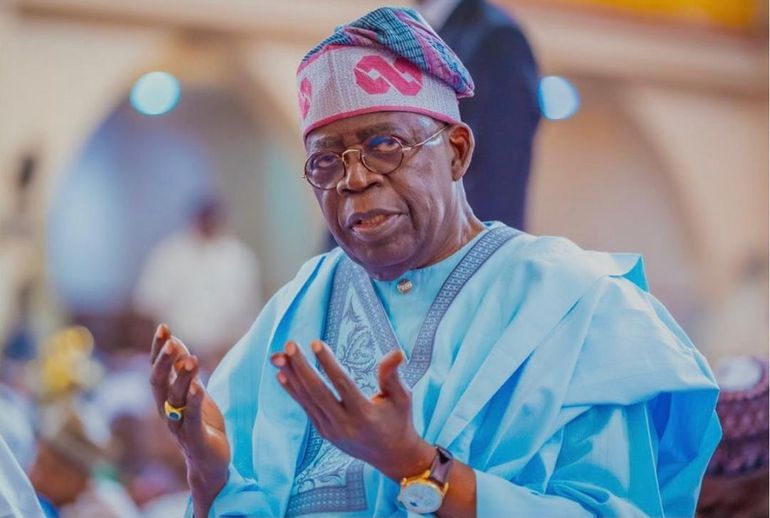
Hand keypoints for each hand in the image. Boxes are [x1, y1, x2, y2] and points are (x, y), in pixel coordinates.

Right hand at [149, 324, 229, 516]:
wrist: (210, 462)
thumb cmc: (200, 424)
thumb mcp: (193, 392)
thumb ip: (183, 371)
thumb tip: (175, 342)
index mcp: (167, 398)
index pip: (158, 369)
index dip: (158, 349)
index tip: (163, 328)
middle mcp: (168, 411)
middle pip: (160, 383)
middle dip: (163, 362)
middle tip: (171, 342)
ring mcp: (180, 426)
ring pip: (175, 400)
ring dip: (182, 379)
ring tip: (191, 359)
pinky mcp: (195, 439)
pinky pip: (192, 419)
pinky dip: (194, 402)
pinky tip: (198, 387)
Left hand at [271, 340, 434, 480]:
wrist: (390, 455)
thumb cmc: (398, 419)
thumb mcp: (402, 398)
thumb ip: (393, 376)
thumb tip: (396, 352)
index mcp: (365, 414)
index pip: (342, 384)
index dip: (328, 363)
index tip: (315, 342)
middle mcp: (344, 425)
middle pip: (317, 392)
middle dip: (301, 367)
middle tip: (290, 344)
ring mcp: (331, 430)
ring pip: (307, 399)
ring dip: (291, 376)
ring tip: (278, 355)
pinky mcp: (323, 432)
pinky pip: (305, 407)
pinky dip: (293, 390)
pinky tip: (282, 373)